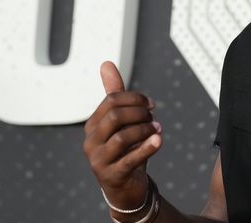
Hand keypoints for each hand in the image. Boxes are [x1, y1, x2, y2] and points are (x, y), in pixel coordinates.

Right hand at [83, 61, 161, 208]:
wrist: (125, 186)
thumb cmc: (123, 150)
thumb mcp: (120, 121)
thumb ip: (114, 93)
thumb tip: (106, 64)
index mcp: (93, 125)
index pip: (112, 101)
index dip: (135, 98)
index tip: (151, 104)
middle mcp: (91, 142)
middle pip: (115, 116)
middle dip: (140, 113)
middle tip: (154, 117)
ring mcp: (99, 160)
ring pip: (122, 137)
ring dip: (145, 130)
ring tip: (158, 130)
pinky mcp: (112, 175)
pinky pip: (130, 159)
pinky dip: (147, 148)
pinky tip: (158, 141)